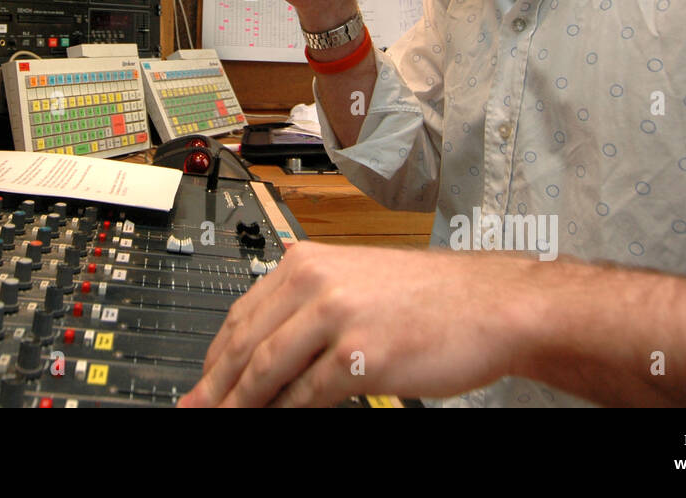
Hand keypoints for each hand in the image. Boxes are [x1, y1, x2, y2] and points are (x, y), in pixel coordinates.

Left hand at [177, 241, 536, 406]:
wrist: (490, 303)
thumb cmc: (430, 297)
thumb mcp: (353, 283)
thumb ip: (305, 308)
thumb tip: (263, 351)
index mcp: (306, 262)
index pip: (240, 314)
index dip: (213, 357)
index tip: (200, 384)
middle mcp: (314, 282)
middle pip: (244, 345)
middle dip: (215, 387)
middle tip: (195, 411)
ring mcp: (335, 317)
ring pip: (266, 371)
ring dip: (241, 405)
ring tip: (225, 424)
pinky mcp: (358, 354)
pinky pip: (306, 395)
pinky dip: (285, 415)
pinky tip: (276, 422)